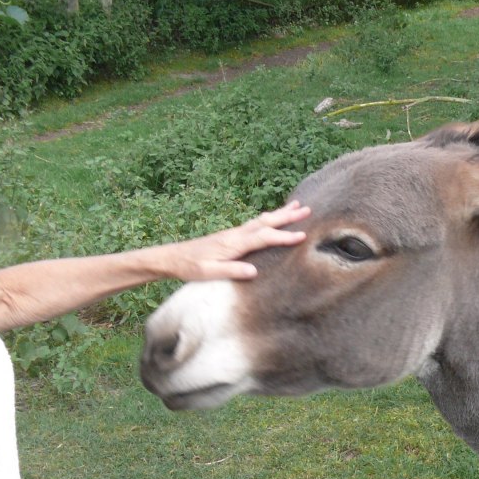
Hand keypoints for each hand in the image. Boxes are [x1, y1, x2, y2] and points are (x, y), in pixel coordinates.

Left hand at [163, 201, 311, 280]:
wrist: (171, 258)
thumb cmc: (190, 267)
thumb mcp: (209, 273)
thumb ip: (232, 270)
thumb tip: (255, 271)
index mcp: (234, 244)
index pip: (263, 238)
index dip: (283, 236)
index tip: (302, 235)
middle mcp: (236, 235)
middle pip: (266, 222)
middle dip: (287, 216)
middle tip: (307, 209)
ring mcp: (233, 234)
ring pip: (261, 220)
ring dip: (279, 213)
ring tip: (296, 206)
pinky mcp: (231, 236)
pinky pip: (255, 224)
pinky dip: (268, 218)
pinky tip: (271, 217)